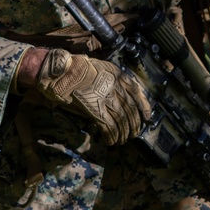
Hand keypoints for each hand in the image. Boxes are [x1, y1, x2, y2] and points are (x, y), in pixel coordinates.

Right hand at [36, 48, 150, 144]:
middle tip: (134, 133)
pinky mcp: (96, 110)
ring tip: (123, 140)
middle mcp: (115, 87)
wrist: (62, 70)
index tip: (147, 117)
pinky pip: (109, 126)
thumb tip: (116, 96)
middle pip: (131, 110)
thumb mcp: (100, 68)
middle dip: (134, 124)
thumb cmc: (76, 68)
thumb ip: (110, 81)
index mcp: (118, 76)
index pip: (138, 94)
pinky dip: (112, 136)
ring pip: (122, 120)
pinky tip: (112, 141)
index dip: (144, 108)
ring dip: (124, 133)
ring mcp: (106, 99)